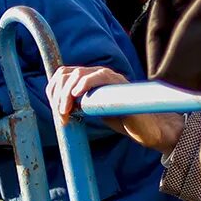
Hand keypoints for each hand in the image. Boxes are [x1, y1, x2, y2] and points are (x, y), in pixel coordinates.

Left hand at [46, 66, 184, 153]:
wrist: (147, 127)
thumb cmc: (123, 120)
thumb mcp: (94, 111)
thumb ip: (79, 105)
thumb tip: (59, 109)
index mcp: (90, 80)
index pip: (63, 74)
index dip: (53, 89)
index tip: (56, 109)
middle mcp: (99, 74)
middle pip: (67, 73)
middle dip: (58, 94)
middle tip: (61, 115)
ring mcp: (110, 77)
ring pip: (79, 74)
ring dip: (67, 93)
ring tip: (67, 111)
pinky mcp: (120, 84)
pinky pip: (100, 76)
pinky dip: (85, 83)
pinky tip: (77, 95)